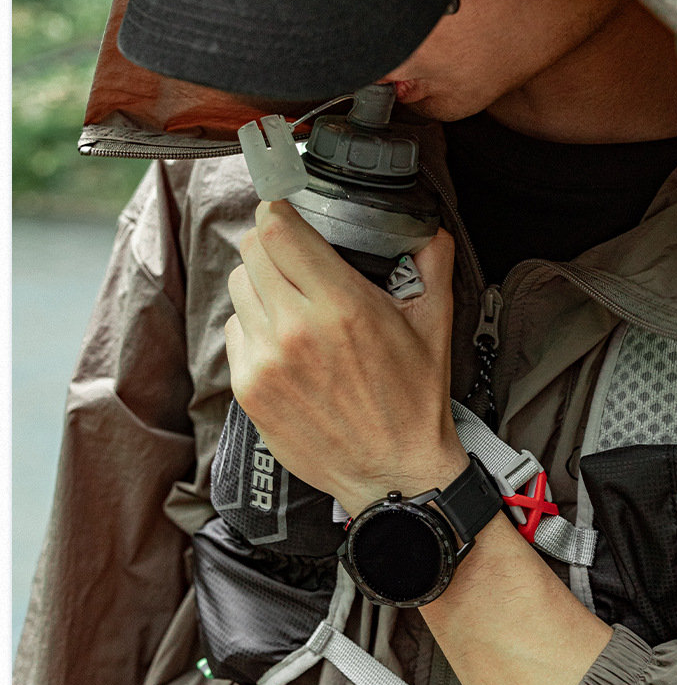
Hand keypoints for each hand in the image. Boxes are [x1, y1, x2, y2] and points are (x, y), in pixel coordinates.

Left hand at [225, 201, 468, 515]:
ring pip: (238, 287)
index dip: (279, 210)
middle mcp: (297, 329)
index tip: (288, 211)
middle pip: (250, 250)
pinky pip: (234, 330)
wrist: (393, 473)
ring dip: (260, 284)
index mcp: (342, 305)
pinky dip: (254, 326)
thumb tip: (427, 227)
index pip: (277, 228)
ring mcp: (266, 361)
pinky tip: (285, 342)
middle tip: (295, 256)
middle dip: (272, 244)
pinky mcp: (249, 389)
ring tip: (292, 302)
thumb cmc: (413, 400)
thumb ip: (432, 263)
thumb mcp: (435, 324)